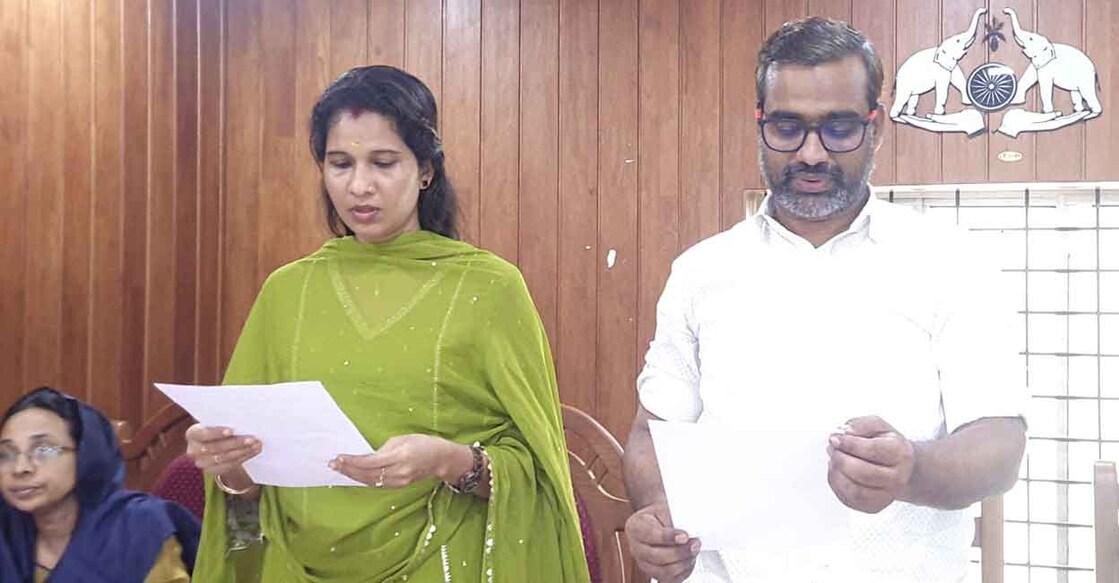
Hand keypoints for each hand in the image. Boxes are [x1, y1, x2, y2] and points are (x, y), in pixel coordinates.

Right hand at [184, 423, 261, 477]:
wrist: (215, 443)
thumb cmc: (217, 427)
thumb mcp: (216, 422)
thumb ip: (224, 421)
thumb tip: (243, 417)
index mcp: (192, 434)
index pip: (202, 434)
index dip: (216, 433)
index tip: (231, 430)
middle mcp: (193, 450)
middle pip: (216, 447)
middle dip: (236, 443)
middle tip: (253, 438)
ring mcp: (201, 463)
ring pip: (224, 458)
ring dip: (243, 451)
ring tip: (256, 445)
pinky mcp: (211, 471)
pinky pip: (229, 465)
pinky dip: (243, 457)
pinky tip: (253, 452)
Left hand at [330, 434, 463, 488]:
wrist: (441, 459)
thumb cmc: (423, 443)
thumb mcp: (403, 439)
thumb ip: (384, 449)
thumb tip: (369, 457)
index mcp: (400, 456)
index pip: (371, 462)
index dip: (353, 462)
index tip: (339, 458)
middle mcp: (399, 472)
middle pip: (368, 474)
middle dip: (349, 470)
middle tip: (332, 464)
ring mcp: (399, 481)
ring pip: (371, 481)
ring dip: (353, 476)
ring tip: (339, 469)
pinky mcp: (399, 486)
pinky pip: (377, 484)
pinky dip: (363, 479)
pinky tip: (354, 474)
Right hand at [624, 501, 699, 582]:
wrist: (655, 521)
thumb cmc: (659, 515)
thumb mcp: (664, 509)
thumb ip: (673, 520)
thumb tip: (688, 534)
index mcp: (635, 528)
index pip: (650, 535)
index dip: (669, 537)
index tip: (685, 536)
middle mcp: (636, 548)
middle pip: (657, 557)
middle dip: (680, 552)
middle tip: (695, 544)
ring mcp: (643, 563)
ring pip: (663, 571)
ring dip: (683, 563)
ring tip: (693, 552)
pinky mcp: (654, 573)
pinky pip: (669, 579)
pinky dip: (683, 572)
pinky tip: (689, 561)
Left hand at [827, 415, 915, 513]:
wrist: (902, 466)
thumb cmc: (886, 444)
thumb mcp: (878, 425)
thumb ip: (861, 425)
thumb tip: (844, 432)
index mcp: (900, 453)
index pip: (872, 450)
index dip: (849, 444)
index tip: (834, 438)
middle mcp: (897, 477)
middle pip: (863, 473)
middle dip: (840, 459)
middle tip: (831, 449)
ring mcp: (887, 495)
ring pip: (856, 491)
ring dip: (837, 474)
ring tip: (833, 460)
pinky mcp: (875, 506)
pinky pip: (850, 500)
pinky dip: (837, 485)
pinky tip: (836, 472)